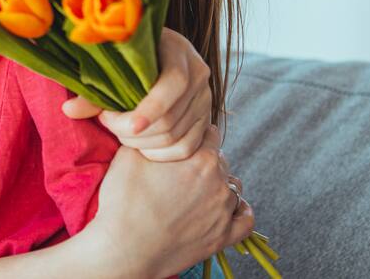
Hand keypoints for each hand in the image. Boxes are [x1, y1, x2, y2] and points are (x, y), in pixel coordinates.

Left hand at [61, 27, 212, 160]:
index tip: (128, 126)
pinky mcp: (206, 119)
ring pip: (176, 137)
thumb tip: (68, 110)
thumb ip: (94, 89)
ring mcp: (206, 99)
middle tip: (108, 122)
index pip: (173, 84)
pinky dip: (160, 154)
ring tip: (120, 131)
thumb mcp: (114, 63)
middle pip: (171, 118)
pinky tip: (140, 146)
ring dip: (142, 144)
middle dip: (134, 130)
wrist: (157, 52)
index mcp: (178, 51)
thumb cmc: (129, 55)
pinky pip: (187, 148)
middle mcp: (199, 74)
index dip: (151, 108)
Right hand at [85, 126, 254, 278]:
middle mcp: (218, 181)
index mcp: (200, 157)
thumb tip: (150, 120)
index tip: (179, 139)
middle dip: (202, 158)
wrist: (125, 249)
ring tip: (195, 189)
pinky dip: (239, 210)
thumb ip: (150, 134)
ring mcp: (223, 212)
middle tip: (180, 166)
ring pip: (232, 186)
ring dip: (217, 183)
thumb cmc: (123, 200)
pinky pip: (245, 219)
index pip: (208, 132)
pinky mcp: (223, 238)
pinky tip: (227, 207)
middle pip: (219, 158)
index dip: (191, 133)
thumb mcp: (128, 154)